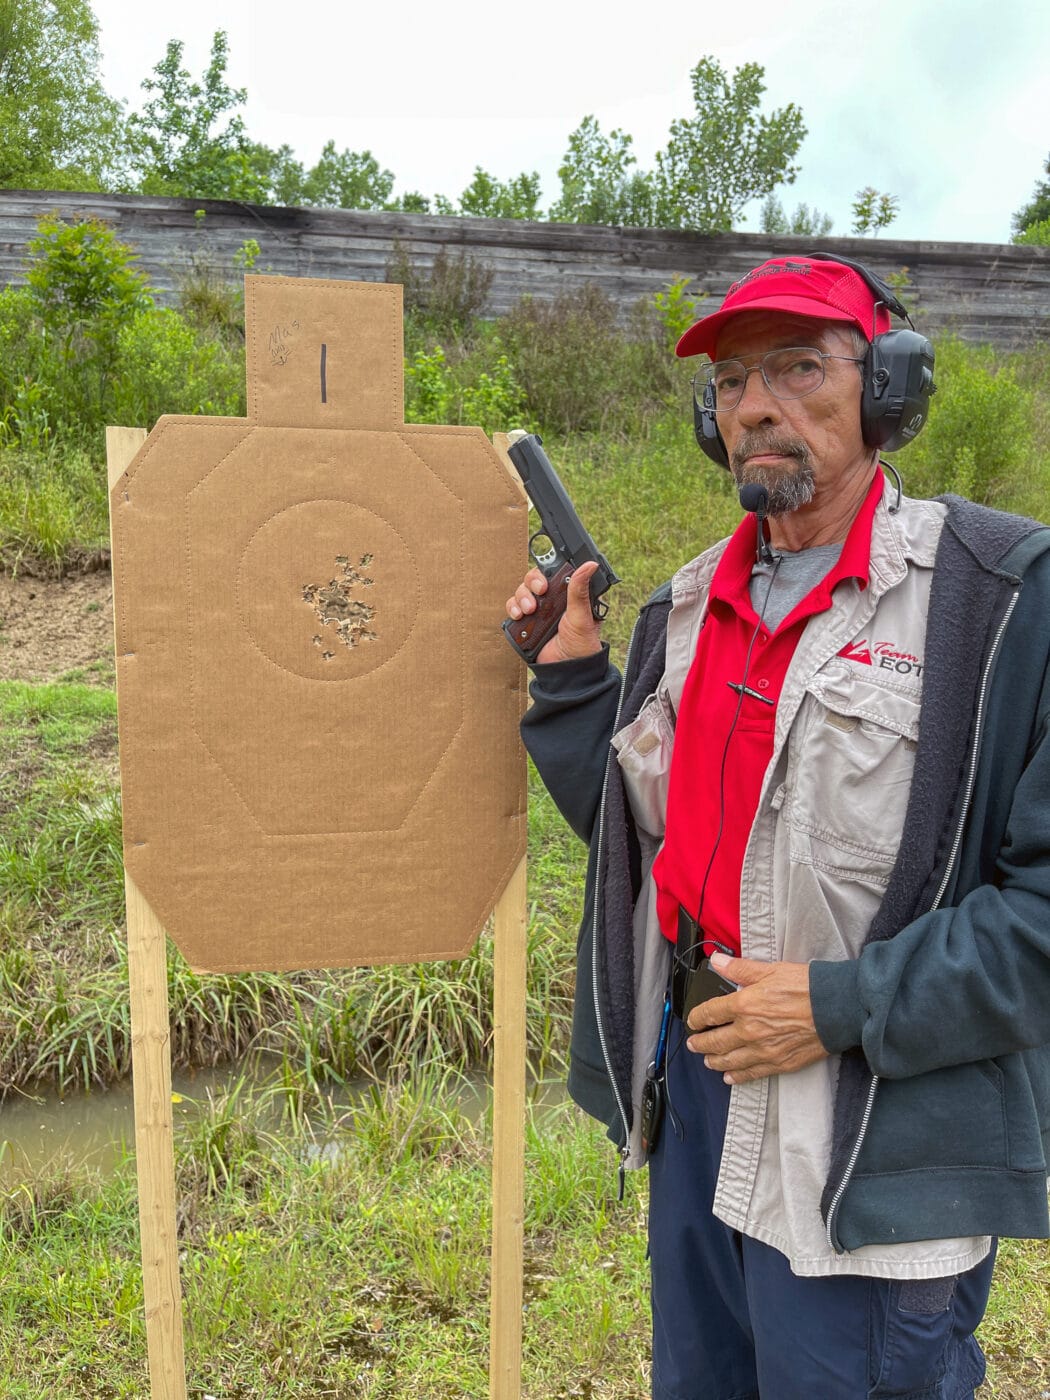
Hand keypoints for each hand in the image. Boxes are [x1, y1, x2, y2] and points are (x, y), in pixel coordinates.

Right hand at [505, 559, 602, 663]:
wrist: (566, 671)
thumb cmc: (581, 645)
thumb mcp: (582, 615)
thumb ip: (580, 590)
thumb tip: (590, 565)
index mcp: (567, 595)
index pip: (553, 572)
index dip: (547, 570)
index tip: (548, 578)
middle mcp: (551, 601)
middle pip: (534, 579)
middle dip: (533, 582)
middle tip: (540, 590)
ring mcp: (537, 611)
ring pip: (522, 591)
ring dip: (522, 596)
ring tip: (530, 609)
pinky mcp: (526, 623)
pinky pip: (513, 608)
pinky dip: (513, 608)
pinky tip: (519, 615)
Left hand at [685, 954, 827, 1084]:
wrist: (835, 1009)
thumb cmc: (806, 987)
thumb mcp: (770, 969)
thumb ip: (740, 968)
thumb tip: (716, 961)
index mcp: (744, 1004)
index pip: (710, 1013)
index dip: (697, 1017)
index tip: (693, 1020)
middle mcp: (749, 1030)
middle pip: (715, 1041)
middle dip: (701, 1043)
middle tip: (694, 1043)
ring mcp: (763, 1050)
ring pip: (729, 1060)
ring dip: (714, 1061)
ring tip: (708, 1060)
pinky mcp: (779, 1063)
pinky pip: (752, 1074)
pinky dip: (737, 1076)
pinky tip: (730, 1077)